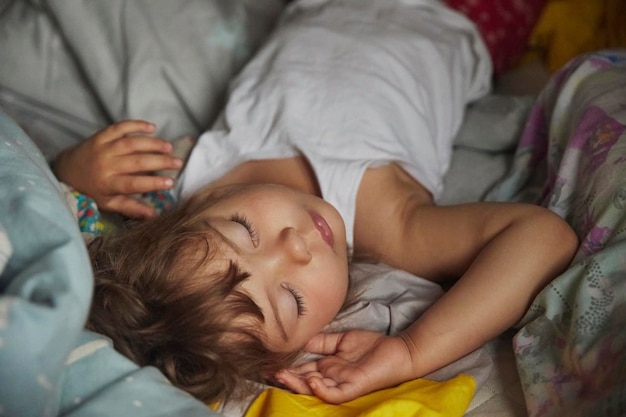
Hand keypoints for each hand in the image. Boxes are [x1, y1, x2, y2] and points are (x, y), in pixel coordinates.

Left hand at [53, 120, 182, 217]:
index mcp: (108, 184)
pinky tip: (152, 128)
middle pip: (137, 162)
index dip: (152, 183)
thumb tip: (154, 215)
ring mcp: (103, 148)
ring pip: (131, 143)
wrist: (66, 170)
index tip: (170, 182)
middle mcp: (105, 165)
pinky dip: (136, 125)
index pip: (133, 184)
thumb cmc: (92, 189)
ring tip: (169, 147)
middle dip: (160, 162)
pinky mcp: (101, 136)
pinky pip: (120, 127)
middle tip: (178, 163)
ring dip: (152, 143)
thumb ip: (131, 208)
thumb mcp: (108, 203)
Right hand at [275, 330, 414, 403]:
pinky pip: (335, 394)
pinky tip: (314, 380)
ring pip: (315, 390)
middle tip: (269, 372)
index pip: (302, 370)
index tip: (268, 364)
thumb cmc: (372, 346)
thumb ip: (321, 341)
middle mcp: (331, 377)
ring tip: (283, 376)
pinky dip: (322, 390)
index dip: (286, 368)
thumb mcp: (341, 339)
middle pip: (304, 381)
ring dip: (298, 385)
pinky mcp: (354, 387)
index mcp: (327, 367)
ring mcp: (342, 383)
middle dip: (286, 378)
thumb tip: (301, 339)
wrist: (398, 350)